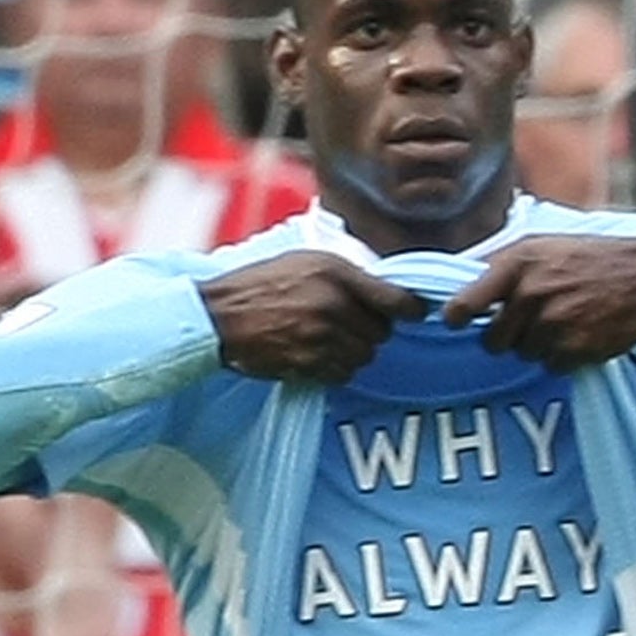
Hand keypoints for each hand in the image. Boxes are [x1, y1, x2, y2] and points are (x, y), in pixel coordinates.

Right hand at [201, 251, 427, 384]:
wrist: (219, 315)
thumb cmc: (261, 284)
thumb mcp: (306, 261)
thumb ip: (348, 276)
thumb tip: (388, 293)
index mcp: (335, 273)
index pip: (395, 298)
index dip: (411, 309)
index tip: (416, 313)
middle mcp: (332, 304)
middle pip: (381, 333)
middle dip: (369, 332)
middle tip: (346, 326)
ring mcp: (321, 336)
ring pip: (364, 357)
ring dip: (351, 353)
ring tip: (326, 340)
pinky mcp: (308, 363)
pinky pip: (342, 374)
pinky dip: (334, 369)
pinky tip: (314, 355)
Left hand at [442, 234, 635, 370]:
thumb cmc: (588, 257)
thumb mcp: (540, 244)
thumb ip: (499, 263)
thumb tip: (459, 281)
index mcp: (517, 264)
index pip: (465, 303)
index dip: (457, 316)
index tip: (457, 321)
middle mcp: (531, 294)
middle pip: (492, 340)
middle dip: (506, 335)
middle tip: (529, 320)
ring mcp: (553, 324)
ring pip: (523, 354)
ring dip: (537, 344)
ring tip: (562, 319)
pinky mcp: (574, 348)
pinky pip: (551, 365)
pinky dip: (561, 355)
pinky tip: (578, 332)